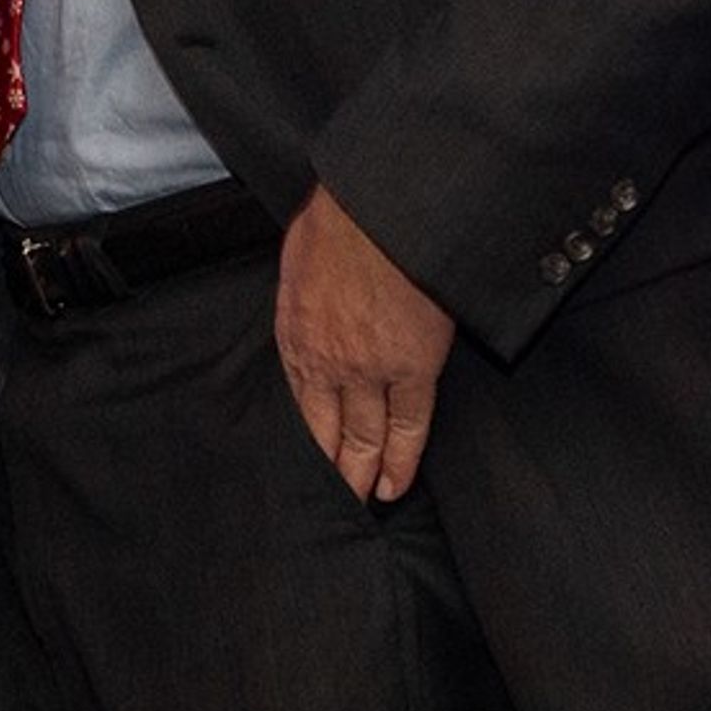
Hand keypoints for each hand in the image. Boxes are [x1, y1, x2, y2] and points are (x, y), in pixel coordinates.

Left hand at [274, 184, 453, 504]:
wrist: (380, 210)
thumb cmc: (339, 222)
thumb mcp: (298, 260)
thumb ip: (304, 295)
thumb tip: (310, 301)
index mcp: (296, 332)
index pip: (300, 400)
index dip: (309, 434)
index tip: (313, 457)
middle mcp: (326, 361)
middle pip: (329, 428)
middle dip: (333, 467)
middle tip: (336, 497)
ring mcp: (370, 369)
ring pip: (367, 436)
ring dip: (364, 472)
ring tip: (365, 500)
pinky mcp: (414, 367)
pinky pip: (409, 424)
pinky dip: (403, 458)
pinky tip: (396, 484)